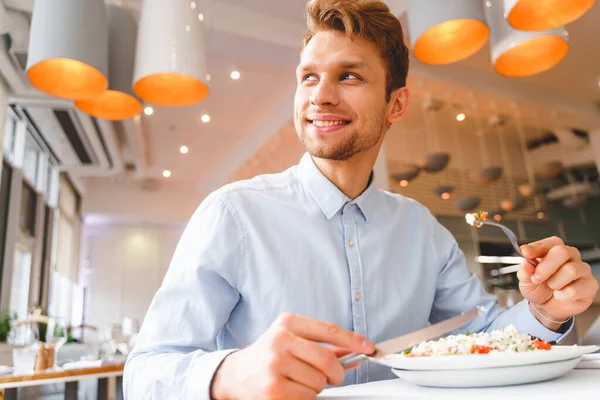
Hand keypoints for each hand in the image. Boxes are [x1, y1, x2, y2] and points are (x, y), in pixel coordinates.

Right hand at [210, 312, 374, 399]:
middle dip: (335, 373)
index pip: (329, 330)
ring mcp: (275, 364)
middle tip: (331, 377)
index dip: (353, 341)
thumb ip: (322, 346)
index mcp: (288, 323)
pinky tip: (292, 391)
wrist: (235, 375)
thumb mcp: (291, 341)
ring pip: (319, 382)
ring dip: (317, 388)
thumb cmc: (268, 356)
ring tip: (300, 382)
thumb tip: (355, 354)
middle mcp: (280, 340)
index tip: (369, 348)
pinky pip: (308, 397)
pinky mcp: (274, 389)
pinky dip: (307, 398)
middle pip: (327, 360)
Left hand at [517, 236, 598, 328]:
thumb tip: (526, 263)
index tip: (525, 252)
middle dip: (546, 267)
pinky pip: (575, 289)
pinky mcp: (590, 285)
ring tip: (551, 288)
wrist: (546, 307)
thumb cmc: (538, 288)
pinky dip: (562, 295)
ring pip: (571, 270)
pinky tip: (560, 295)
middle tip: (536, 278)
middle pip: (562, 251)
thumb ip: (525, 271)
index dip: (537, 247)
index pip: (550, 242)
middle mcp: (571, 256)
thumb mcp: (525, 280)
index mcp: (554, 249)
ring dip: (554, 282)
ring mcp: (583, 270)